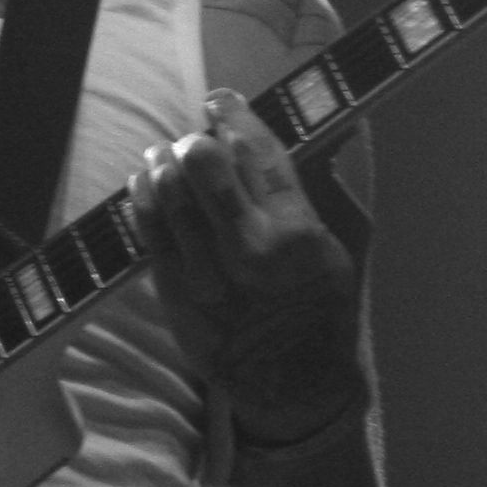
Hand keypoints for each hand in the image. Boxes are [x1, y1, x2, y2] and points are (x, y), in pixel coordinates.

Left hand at [129, 92, 366, 435]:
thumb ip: (334, 188)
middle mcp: (251, 246)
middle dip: (195, 140)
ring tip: (161, 154)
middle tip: (192, 137)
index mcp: (298, 229)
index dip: (235, 118)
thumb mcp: (345, 248)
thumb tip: (340, 131)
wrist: (296, 386)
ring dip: (162, 163)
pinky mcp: (178, 294)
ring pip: (171, 195)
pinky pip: (149, 235)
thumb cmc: (323, 311)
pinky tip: (142, 182)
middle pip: (207, 167)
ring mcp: (210, 272)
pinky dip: (141, 200)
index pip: (260, 154)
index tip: (221, 100)